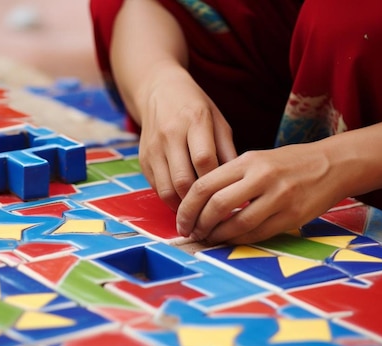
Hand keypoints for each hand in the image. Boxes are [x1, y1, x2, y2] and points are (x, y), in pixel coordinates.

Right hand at [137, 64, 236, 210]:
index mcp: (195, 120)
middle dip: (198, 203)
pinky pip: (156, 187)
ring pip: (166, 189)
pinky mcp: (143, 158)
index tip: (229, 199)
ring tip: (198, 216)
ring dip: (182, 207)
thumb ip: (227, 150)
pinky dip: (170, 200)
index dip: (216, 183)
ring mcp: (153, 147)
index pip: (204, 159)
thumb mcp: (218, 120)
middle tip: (213, 217)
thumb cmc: (196, 107)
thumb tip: (238, 184)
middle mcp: (170, 134)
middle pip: (183, 179)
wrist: (159, 90)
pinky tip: (184, 205)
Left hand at [175, 141, 346, 243]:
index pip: (205, 185)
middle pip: (217, 205)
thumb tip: (198, 202)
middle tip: (191, 232)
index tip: (181, 220)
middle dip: (198, 224)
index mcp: (248, 161)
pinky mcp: (292, 216)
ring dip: (217, 236)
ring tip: (208, 238)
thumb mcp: (257, 159)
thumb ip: (231, 177)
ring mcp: (279, 197)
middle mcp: (262, 177)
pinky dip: (239, 240)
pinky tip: (229, 240)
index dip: (187, 207)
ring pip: (237, 223)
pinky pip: (258, 233)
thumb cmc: (288, 163)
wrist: (332, 164)